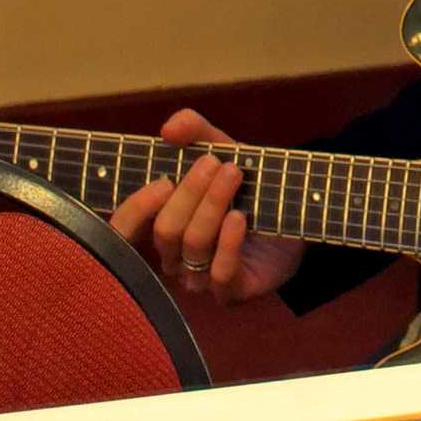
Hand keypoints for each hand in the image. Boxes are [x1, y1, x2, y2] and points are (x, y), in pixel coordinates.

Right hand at [109, 108, 305, 305]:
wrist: (296, 211)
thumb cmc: (247, 182)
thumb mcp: (222, 148)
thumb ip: (195, 132)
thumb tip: (168, 129)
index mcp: (161, 224)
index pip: (124, 229)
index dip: (137, 207)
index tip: (165, 179)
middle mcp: (174, 256)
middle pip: (166, 230)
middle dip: (190, 193)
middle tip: (215, 163)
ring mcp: (200, 277)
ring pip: (193, 246)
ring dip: (213, 206)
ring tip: (234, 175)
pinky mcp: (231, 291)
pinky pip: (220, 273)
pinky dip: (229, 242)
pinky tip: (240, 217)